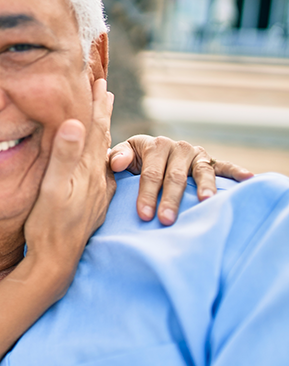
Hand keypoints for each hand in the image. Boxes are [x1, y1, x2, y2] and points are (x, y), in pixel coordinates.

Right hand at [24, 78, 114, 283]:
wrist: (56, 262)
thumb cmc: (48, 226)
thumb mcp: (52, 189)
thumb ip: (64, 156)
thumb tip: (74, 122)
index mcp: (85, 170)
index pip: (93, 129)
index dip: (96, 104)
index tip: (99, 80)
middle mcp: (95, 178)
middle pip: (101, 138)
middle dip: (102, 112)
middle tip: (105, 90)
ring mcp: (96, 193)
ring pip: (101, 155)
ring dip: (101, 133)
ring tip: (101, 119)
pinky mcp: (92, 205)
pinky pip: (99, 172)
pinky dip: (99, 156)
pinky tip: (99, 161)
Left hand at [109, 136, 253, 224]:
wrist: (150, 152)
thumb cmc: (133, 160)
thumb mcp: (122, 155)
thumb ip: (116, 157)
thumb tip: (116, 163)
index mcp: (154, 145)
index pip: (150, 173)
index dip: (147, 194)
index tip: (144, 215)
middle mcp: (177, 147)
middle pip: (174, 177)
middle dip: (170, 199)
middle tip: (166, 220)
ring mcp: (196, 154)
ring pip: (201, 172)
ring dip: (204, 187)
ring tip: (206, 201)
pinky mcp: (210, 160)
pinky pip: (224, 166)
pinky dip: (237, 171)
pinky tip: (249, 178)